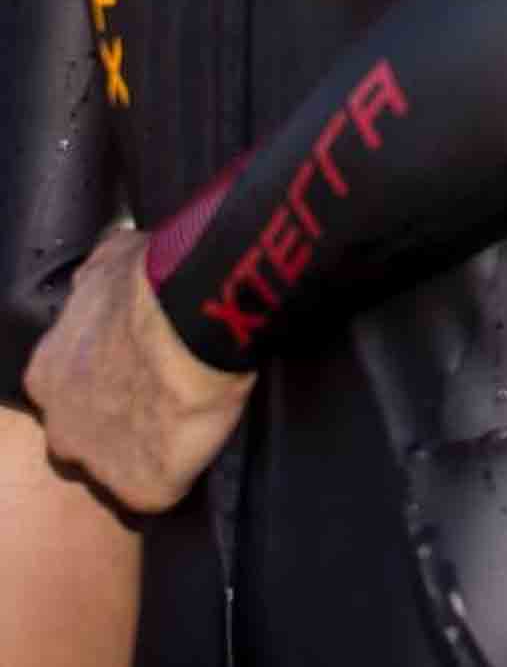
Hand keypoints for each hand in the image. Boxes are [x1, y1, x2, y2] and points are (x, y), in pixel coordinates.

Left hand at [25, 229, 252, 513]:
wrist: (193, 315)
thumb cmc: (154, 280)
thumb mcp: (112, 262)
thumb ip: (100, 279)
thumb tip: (109, 264)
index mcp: (47, 374)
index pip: (75, 387)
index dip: (114, 373)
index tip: (145, 358)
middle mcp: (60, 428)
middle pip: (92, 433)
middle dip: (126, 415)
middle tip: (170, 386)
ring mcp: (98, 466)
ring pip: (126, 464)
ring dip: (155, 442)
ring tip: (196, 409)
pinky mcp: (144, 490)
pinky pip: (169, 485)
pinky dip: (190, 462)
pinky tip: (211, 431)